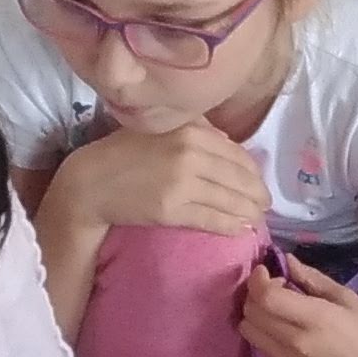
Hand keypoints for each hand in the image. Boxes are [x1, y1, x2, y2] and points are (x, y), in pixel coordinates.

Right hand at [55, 118, 270, 238]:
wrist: (92, 182)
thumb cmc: (126, 152)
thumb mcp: (163, 127)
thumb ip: (198, 130)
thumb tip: (231, 147)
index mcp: (191, 130)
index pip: (238, 155)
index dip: (254, 172)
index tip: (259, 182)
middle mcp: (190, 154)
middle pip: (239, 179)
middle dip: (258, 195)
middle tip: (265, 205)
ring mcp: (183, 183)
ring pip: (230, 201)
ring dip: (250, 213)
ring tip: (257, 219)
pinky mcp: (173, 210)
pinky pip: (213, 219)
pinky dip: (232, 226)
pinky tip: (242, 229)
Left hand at [241, 252, 357, 356]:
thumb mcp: (347, 298)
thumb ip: (312, 278)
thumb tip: (287, 261)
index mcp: (314, 318)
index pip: (265, 296)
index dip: (257, 279)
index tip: (266, 271)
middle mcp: (296, 342)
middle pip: (250, 313)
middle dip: (255, 294)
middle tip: (275, 288)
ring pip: (248, 332)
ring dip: (255, 315)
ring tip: (276, 309)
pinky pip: (262, 348)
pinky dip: (264, 332)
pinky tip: (284, 328)